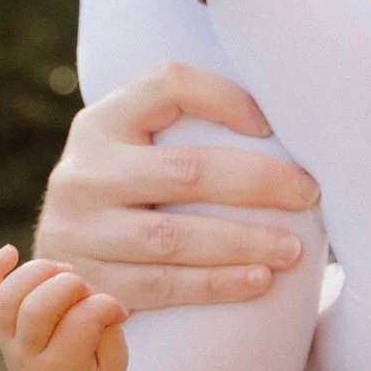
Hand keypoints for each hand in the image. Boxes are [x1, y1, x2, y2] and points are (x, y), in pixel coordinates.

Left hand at [0, 248, 128, 370]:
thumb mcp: (115, 366)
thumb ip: (108, 329)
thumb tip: (91, 293)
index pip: (81, 322)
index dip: (106, 306)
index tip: (118, 312)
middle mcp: (28, 358)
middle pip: (37, 307)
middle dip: (70, 285)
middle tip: (87, 293)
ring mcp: (8, 343)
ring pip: (8, 296)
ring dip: (39, 272)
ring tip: (63, 272)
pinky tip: (11, 251)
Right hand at [34, 64, 321, 311]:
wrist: (61, 273)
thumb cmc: (126, 200)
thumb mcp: (133, 152)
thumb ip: (182, 132)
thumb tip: (283, 124)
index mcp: (101, 123)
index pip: (166, 85)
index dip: (224, 98)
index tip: (271, 127)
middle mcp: (84, 172)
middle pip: (183, 170)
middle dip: (257, 182)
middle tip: (308, 194)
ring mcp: (79, 230)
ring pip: (172, 236)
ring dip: (243, 242)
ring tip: (293, 250)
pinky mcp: (90, 281)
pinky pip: (163, 285)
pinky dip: (216, 284)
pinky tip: (259, 281)